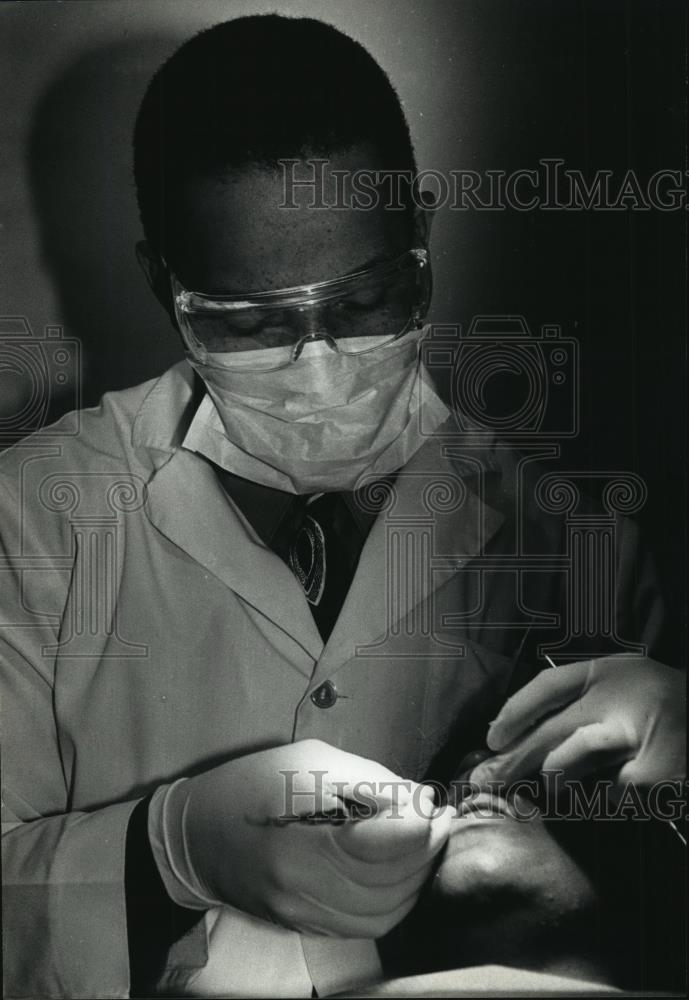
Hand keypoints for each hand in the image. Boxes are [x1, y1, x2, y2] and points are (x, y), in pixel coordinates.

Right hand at [167, 739, 452, 936]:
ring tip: (426, 842)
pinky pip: (370, 924)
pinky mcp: (308, 928)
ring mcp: (305, 916)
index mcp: (300, 842)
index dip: (421, 827)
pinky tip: (401, 871)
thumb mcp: (306, 760)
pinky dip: (397, 899)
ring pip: (387, 910)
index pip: (381, 848)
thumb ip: (367, 779)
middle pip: (391, 882)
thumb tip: (420, 801)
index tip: (436, 804)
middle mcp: (303, 890)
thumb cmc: (249, 784)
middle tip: (439, 818)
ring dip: (418, 877)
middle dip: (427, 849)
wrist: (193, 838)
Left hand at [470, 657, 685, 800]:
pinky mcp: (652, 774)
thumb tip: (520, 741)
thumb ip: (581, 704)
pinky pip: (606, 794)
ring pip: (568, 761)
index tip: (492, 738)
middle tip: (485, 781)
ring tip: (555, 789)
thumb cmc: (662, 708)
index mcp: (608, 671)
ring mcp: (634, 735)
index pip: (547, 685)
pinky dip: (604, 799)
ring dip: (554, 780)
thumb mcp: (623, 688)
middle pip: (549, 730)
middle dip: (512, 760)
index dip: (514, 712)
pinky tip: (613, 794)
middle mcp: (618, 696)